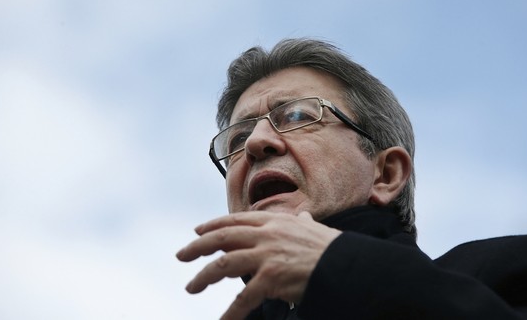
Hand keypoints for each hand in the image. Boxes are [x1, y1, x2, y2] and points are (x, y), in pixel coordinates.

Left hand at [176, 210, 340, 319]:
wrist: (345, 265)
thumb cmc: (330, 248)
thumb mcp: (313, 229)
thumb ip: (302, 223)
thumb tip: (302, 217)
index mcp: (274, 222)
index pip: (235, 220)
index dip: (213, 225)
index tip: (197, 230)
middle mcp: (266, 235)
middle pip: (222, 238)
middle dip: (198, 247)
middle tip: (181, 256)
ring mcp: (267, 255)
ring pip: (224, 264)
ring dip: (203, 277)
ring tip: (191, 287)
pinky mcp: (271, 278)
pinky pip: (244, 298)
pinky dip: (230, 312)